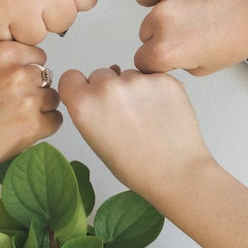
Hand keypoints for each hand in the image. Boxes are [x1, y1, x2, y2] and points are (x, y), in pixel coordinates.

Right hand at [0, 41, 61, 175]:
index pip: (39, 56)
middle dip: (35, 90)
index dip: (31, 70)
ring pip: (53, 99)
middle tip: (16, 103)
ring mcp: (28, 99)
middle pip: (47, 78)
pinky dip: (45, 126)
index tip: (21, 82)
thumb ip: (3, 60)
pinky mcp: (33, 125)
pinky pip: (55, 120)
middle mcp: (19, 73)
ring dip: (42, 108)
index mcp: (5, 54)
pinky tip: (24, 128)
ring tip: (18, 117)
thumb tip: (25, 62)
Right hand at [58, 67, 211, 201]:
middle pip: (100, 73)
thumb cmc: (135, 166)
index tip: (89, 96)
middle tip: (124, 114)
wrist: (176, 173)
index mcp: (84, 105)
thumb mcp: (95, 140)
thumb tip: (95, 89)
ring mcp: (136, 80)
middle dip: (108, 88)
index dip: (80, 87)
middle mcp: (107, 87)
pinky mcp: (162, 78)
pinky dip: (155, 89)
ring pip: (128, 74)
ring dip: (134, 88)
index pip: (71, 77)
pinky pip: (151, 76)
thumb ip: (88, 110)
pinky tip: (161, 111)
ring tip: (146, 116)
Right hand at [134, 0, 247, 75]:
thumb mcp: (206, 67)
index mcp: (166, 49)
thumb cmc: (244, 35)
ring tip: (200, 11)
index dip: (155, 60)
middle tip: (189, 32)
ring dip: (170, 10)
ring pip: (156, 6)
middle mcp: (162, 20)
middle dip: (161, 34)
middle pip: (145, 31)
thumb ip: (177, 62)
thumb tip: (164, 54)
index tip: (166, 56)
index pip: (141, 59)